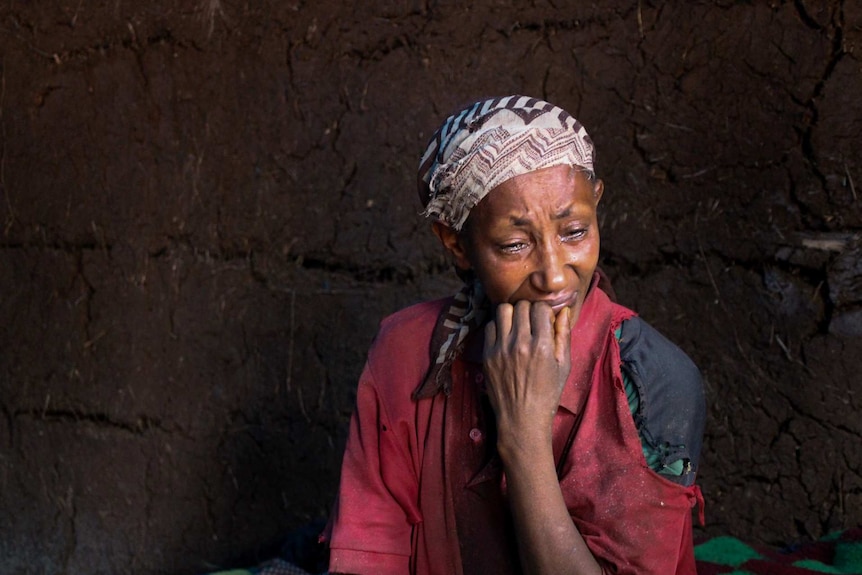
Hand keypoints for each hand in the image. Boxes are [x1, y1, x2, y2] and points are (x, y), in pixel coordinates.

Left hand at [483, 300, 571, 458]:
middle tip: (532, 323)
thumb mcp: (563, 366)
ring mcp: (501, 348)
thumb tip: (564, 311)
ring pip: (503, 310)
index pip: (540, 307)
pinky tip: (505, 338)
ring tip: (517, 326)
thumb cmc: (548, 394)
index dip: (544, 311)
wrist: (522, 419)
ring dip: (512, 314)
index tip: (545, 321)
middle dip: (529, 310)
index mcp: (542, 346)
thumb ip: (564, 336)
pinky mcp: (487, 355)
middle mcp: (520, 343)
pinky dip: (498, 327)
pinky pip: (490, 326)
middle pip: (521, 305)